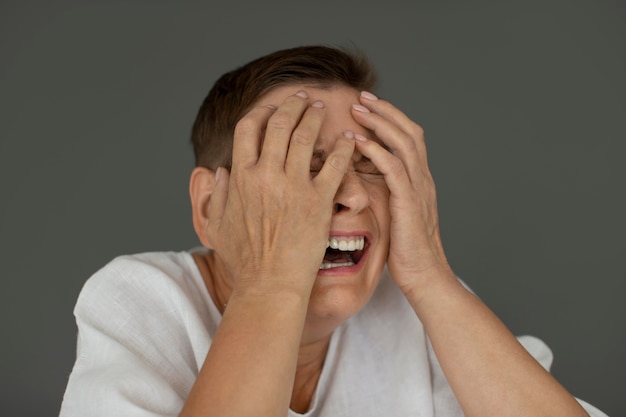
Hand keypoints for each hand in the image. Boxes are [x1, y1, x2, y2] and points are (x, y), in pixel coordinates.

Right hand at [205, 91, 355, 292]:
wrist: (269, 285)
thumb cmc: (243, 261)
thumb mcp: (216, 226)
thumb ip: (214, 196)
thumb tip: (219, 172)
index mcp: (240, 177)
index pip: (248, 128)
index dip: (262, 112)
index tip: (272, 108)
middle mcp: (266, 175)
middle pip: (279, 124)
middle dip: (292, 105)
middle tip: (304, 98)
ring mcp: (294, 186)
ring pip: (306, 136)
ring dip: (315, 117)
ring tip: (323, 109)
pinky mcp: (319, 201)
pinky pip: (334, 164)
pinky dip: (343, 146)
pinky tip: (348, 137)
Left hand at [351, 92, 453, 294]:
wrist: (424, 275)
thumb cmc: (406, 250)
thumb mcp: (396, 214)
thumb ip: (387, 193)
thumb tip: (364, 180)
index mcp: (419, 180)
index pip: (408, 137)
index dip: (390, 117)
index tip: (368, 104)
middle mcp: (422, 178)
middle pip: (408, 131)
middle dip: (385, 110)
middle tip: (361, 96)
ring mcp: (418, 189)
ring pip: (403, 142)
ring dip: (379, 122)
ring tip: (357, 109)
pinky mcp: (408, 202)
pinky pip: (393, 168)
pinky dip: (376, 150)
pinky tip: (358, 140)